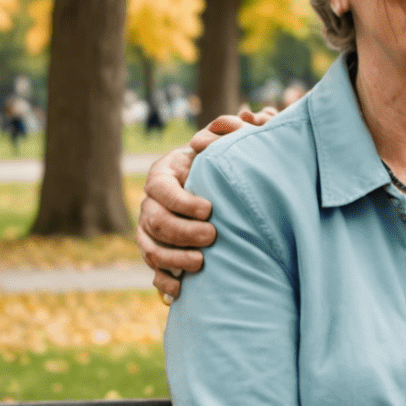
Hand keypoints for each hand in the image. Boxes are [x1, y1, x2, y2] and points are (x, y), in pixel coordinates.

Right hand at [137, 108, 275, 301]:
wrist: (210, 190)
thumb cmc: (219, 167)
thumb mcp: (224, 148)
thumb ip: (234, 134)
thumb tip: (257, 114)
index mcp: (163, 175)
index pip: (161, 188)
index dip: (183, 201)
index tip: (211, 209)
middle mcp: (150, 203)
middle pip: (155, 221)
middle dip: (183, 231)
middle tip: (212, 237)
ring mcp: (149, 230)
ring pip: (150, 248)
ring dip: (173, 258)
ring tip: (201, 264)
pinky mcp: (156, 253)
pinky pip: (152, 271)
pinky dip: (164, 282)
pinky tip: (181, 291)